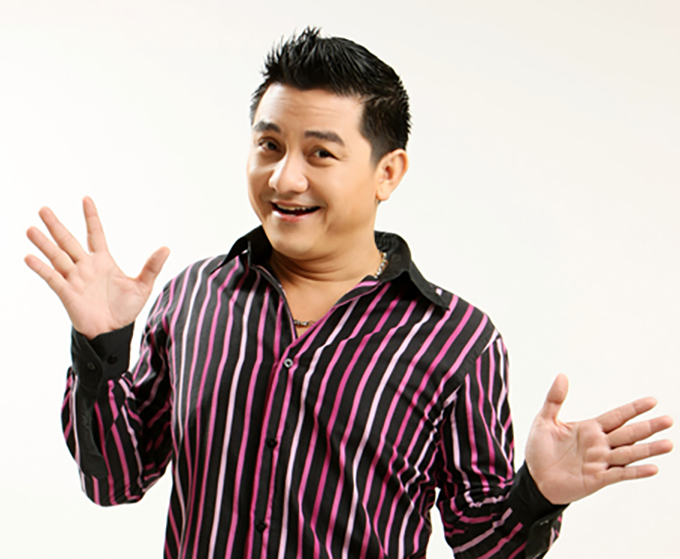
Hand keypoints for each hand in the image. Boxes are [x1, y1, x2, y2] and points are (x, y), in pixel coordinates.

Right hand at [25, 197, 169, 338]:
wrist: (113, 332)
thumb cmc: (126, 310)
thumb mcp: (143, 286)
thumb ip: (152, 267)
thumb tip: (166, 248)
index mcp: (103, 261)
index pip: (95, 233)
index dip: (91, 217)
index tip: (86, 198)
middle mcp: (86, 266)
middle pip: (68, 241)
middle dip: (56, 225)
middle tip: (43, 209)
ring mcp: (75, 279)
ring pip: (57, 256)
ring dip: (44, 243)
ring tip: (31, 228)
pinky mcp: (67, 293)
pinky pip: (52, 278)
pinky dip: (41, 268)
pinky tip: (30, 257)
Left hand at [525, 374, 672, 504]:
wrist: (534, 479)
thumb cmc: (540, 450)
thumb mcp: (544, 420)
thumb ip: (554, 399)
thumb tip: (562, 375)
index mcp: (590, 429)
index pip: (617, 416)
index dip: (634, 409)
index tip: (653, 401)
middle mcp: (600, 444)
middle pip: (628, 434)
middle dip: (648, 427)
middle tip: (669, 419)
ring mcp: (600, 462)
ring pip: (629, 453)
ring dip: (648, 449)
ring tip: (668, 444)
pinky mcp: (597, 479)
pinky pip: (620, 474)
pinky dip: (636, 472)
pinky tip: (653, 468)